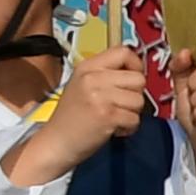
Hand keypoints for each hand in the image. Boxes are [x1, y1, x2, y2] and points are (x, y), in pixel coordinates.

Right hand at [11, 46, 148, 185]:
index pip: (124, 52)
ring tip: (114, 118)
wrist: (56, 142)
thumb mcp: (84, 85)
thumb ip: (107, 75)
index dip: (136, 66)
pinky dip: (129, 127)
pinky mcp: (107, 116)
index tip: (131, 81)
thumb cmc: (73, 116)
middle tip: (120, 105)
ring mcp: (100, 96)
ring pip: (139, 100)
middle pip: (138, 78)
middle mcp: (93, 78)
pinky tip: (114, 129)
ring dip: (132, 113)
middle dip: (135, 95)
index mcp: (88, 67)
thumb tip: (137, 71)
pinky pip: (135, 119)